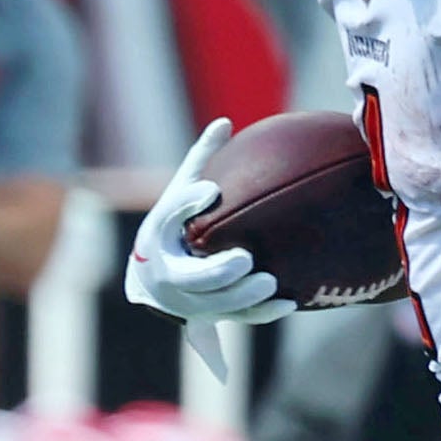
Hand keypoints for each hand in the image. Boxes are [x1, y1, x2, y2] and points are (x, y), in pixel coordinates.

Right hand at [125, 119, 290, 378]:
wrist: (151, 278)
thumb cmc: (174, 226)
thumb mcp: (178, 193)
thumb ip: (200, 161)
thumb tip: (225, 122)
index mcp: (158, 238)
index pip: (167, 219)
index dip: (187, 205)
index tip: (211, 190)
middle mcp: (168, 273)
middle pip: (190, 278)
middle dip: (217, 271)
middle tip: (245, 259)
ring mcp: (187, 300)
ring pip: (214, 305)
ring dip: (242, 297)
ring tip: (269, 281)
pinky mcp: (208, 316)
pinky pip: (237, 319)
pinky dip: (261, 313)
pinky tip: (289, 301)